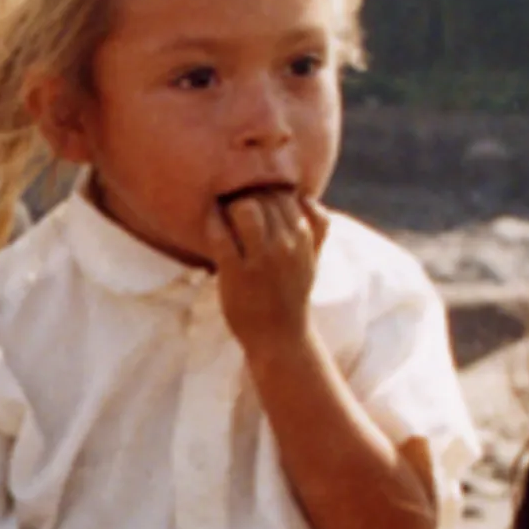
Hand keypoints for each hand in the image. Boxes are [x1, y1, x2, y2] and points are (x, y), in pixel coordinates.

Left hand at [209, 188, 325, 350]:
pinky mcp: (236, 272)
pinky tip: (211, 222)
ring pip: (245, 208)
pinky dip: (212, 222)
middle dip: (246, 194)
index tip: (253, 198)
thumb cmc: (293, 295)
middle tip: (233, 202)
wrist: (281, 337)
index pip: (285, 193)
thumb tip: (307, 196)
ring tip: (224, 212)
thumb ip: (317, 228)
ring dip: (230, 205)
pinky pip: (220, 234)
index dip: (265, 190)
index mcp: (304, 237)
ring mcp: (261, 258)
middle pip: (264, 196)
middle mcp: (286, 244)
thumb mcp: (312, 259)